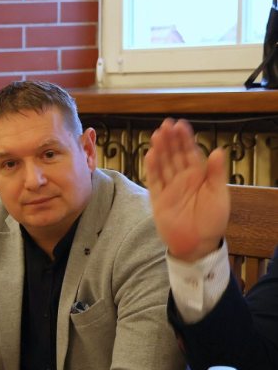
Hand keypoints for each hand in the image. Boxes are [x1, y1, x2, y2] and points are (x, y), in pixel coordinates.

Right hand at [144, 118, 228, 261]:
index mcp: (198, 176)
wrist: (197, 244)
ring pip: (163, 164)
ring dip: (160, 149)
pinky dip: (152, 168)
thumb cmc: (211, 220)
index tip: (180, 125)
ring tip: (157, 134)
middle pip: (174, 155)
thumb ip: (216, 173)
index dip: (185, 139)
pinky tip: (150, 154)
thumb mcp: (219, 195)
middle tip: (166, 125)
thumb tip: (217, 151)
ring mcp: (169, 187)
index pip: (190, 153)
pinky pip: (154, 180)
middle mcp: (182, 179)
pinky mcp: (158, 198)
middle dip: (170, 140)